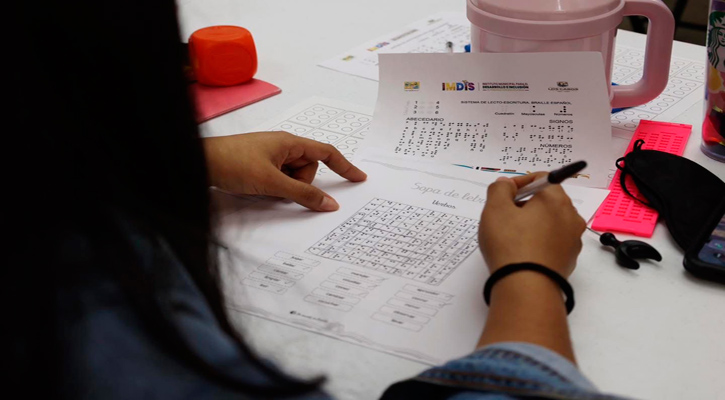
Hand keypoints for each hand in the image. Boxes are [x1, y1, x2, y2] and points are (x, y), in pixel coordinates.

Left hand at [203, 131, 366, 210]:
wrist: (198, 162)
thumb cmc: (232, 163)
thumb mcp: (272, 182)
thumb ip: (303, 195)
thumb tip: (329, 203)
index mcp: (290, 142)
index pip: (327, 153)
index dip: (344, 166)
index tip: (359, 178)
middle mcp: (282, 146)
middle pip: (308, 170)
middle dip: (300, 184)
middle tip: (278, 187)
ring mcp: (270, 156)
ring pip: (293, 178)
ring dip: (285, 188)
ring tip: (262, 187)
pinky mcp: (259, 166)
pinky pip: (279, 180)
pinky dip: (274, 188)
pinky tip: (257, 188)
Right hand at [478, 173, 585, 276]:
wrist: (526, 287)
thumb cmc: (510, 244)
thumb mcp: (495, 209)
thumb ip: (499, 189)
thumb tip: (506, 184)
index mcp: (556, 199)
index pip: (540, 178)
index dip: (519, 183)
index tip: (503, 194)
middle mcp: (571, 217)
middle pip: (547, 201)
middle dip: (525, 204)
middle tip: (504, 216)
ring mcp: (572, 240)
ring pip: (550, 223)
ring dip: (532, 224)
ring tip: (511, 236)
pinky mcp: (569, 260)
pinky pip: (552, 243)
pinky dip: (538, 242)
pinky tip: (522, 252)